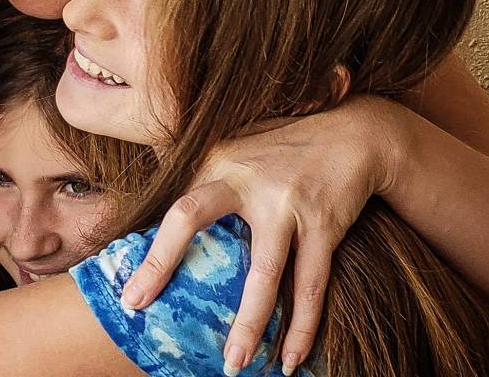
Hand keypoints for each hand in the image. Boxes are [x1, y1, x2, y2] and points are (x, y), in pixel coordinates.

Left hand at [119, 98, 400, 375]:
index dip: (150, 252)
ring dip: (250, 324)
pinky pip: (312, 285)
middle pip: (191, 216)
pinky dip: (304, 326)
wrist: (356, 135)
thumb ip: (206, 178)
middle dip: (163, 265)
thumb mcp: (240, 149)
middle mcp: (246, 177)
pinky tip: (293, 358)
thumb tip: (159, 222)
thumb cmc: (287, 149)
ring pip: (264, 272)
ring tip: (235, 365)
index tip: (132, 297)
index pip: (174, 208)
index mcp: (220, 162)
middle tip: (142, 313)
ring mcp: (286, 202)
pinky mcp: (324, 224)